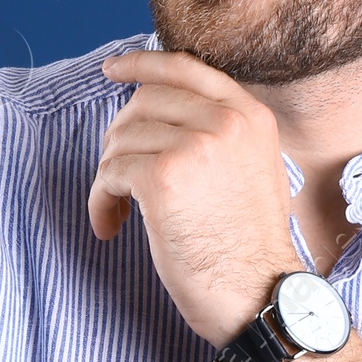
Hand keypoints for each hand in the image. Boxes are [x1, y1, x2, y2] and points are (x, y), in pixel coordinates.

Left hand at [90, 51, 302, 346]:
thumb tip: (155, 112)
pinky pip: (109, 172)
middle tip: (118, 178)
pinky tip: (111, 226)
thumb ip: (218, 134)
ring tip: (118, 212)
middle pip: (144, 102)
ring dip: (108, 177)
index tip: (113, 69)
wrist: (261, 296)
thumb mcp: (252, 170)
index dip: (142, 64)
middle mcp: (225, 122)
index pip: (186, 67)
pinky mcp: (163, 178)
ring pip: (121, 138)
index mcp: (249, 116)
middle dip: (120, 138)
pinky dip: (101, 200)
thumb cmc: (249, 249)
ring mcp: (194, 147)